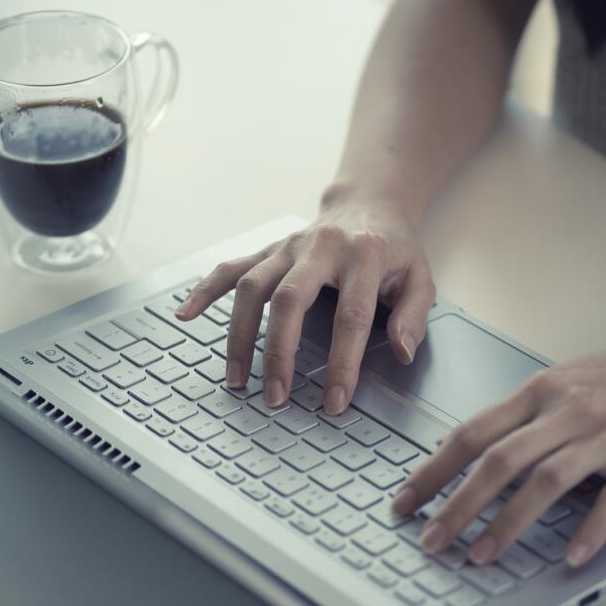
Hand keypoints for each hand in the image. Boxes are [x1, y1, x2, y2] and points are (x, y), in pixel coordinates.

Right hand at [176, 197, 435, 413]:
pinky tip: (185, 315)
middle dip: (279, 353)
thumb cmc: (394, 249)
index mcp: (363, 257)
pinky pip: (230, 268)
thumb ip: (413, 316)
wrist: (368, 203)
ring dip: (240, 335)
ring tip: (237, 379)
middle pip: (289, 300)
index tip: (333, 402)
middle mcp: (319, 248)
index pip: (350, 318)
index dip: (341, 364)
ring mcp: (288, 247)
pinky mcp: (269, 249)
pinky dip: (205, 291)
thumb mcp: (421, 278)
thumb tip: (402, 352)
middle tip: (275, 397)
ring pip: (252, 288)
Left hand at [391, 331, 605, 566]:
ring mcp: (605, 434)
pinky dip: (590, 530)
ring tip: (481, 555)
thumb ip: (511, 414)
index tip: (406, 498)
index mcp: (538, 390)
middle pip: (500, 460)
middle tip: (432, 538)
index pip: (472, 432)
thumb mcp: (557, 380)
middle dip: (458, 503)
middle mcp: (566, 411)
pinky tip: (570, 556)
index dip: (433, 468)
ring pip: (547, 481)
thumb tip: (456, 442)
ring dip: (509, 523)